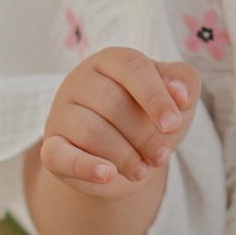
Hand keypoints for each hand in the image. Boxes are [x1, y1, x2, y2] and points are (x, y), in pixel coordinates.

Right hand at [35, 47, 199, 199]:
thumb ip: (184, 82)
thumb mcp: (176, 98)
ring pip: (91, 131)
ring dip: (125, 157)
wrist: (124, 160)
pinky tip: (107, 174)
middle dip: (144, 135)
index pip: (132, 68)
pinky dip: (85, 166)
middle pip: (112, 103)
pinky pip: (58, 155)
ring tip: (142, 170)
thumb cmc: (150, 119)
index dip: (155, 97)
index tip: (173, 125)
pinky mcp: (51, 146)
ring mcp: (61, 112)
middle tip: (161, 156)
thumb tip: (178, 93)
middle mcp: (81, 80)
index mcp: (112, 60)